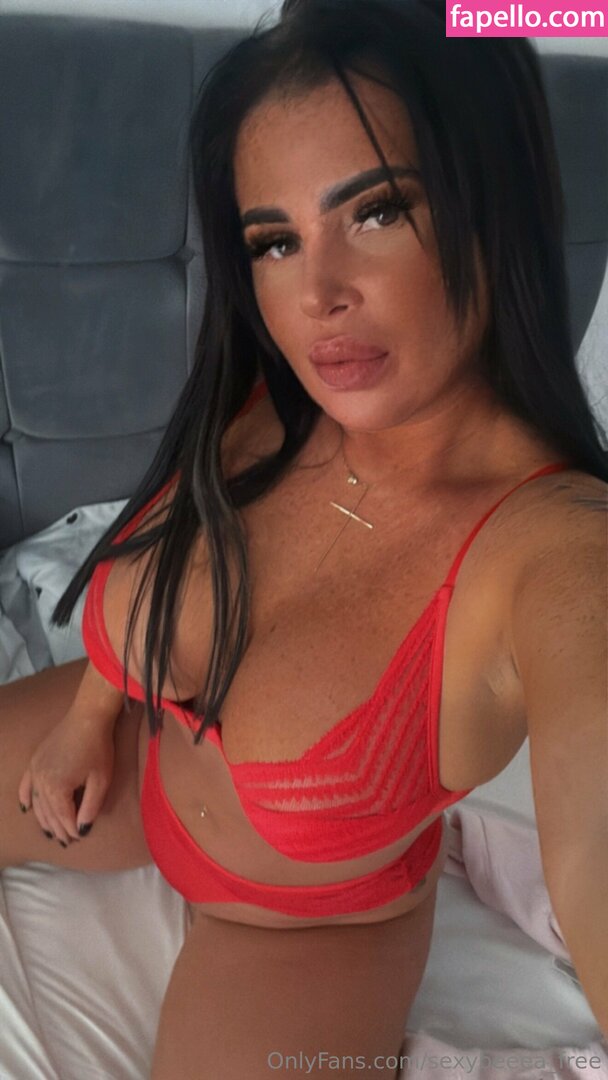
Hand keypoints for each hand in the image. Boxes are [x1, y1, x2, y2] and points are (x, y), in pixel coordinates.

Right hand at [18, 710, 114, 845]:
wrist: (87, 717)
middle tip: (68, 841)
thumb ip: (90, 807)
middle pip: (49, 813)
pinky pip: (25, 785)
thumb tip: (82, 829)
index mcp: (57, 788)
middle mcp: (41, 782)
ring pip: (36, 803)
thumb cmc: (98, 748)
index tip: (80, 839)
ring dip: (44, 819)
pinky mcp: (35, 761)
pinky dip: (25, 798)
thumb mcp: (100, 780)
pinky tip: (26, 809)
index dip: (72, 830)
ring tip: (52, 832)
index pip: (63, 818)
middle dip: (59, 828)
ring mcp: (35, 771)